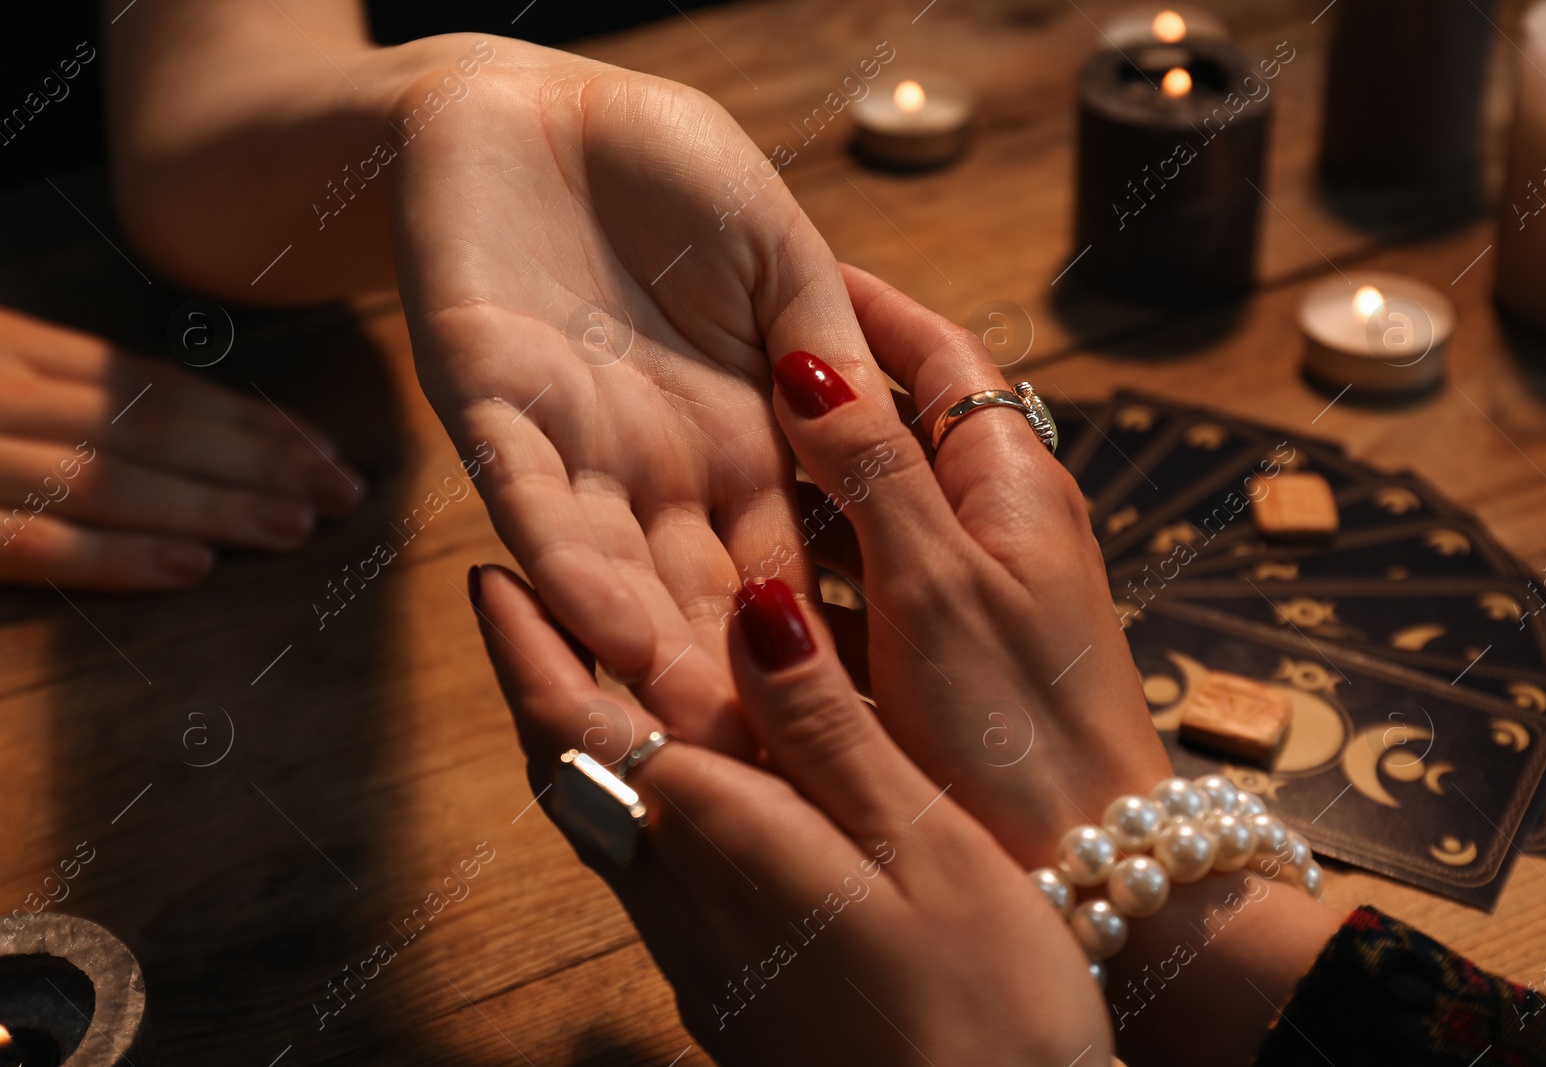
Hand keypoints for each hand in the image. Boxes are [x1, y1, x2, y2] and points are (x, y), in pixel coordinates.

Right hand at [0, 308, 363, 589]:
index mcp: (14, 349)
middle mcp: (3, 392)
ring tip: (296, 526)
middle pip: (151, 429)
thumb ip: (55, 388)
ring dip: (213, 505)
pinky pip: (34, 543)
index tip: (324, 448)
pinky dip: (115, 556)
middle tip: (344, 489)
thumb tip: (171, 429)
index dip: (245, 420)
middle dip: (258, 461)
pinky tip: (192, 567)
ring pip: (110, 481)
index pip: (152, 387)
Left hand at [387, 41, 893, 753]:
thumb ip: (827, 349)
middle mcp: (662, 468)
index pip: (787, 560)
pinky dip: (565, 556)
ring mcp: (576, 446)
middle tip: (776, 770)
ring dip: (647, 648)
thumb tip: (882, 441)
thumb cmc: (677, 170)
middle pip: (700, 596)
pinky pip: (532, 496)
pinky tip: (601, 619)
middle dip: (730, 679)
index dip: (813, 636)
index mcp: (742, 442)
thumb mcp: (786, 258)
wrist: (543, 105)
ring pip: (614, 571)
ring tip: (692, 727)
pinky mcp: (490, 407)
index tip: (854, 721)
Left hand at [470, 562, 1112, 1066]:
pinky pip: (654, 874)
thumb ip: (823, 729)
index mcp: (721, 844)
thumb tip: (745, 604)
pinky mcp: (732, 996)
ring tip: (597, 673)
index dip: (526, 645)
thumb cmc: (985, 1010)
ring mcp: (702, 961)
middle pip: (574, 777)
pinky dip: (641, 801)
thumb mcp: (921, 843)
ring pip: (607, 827)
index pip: (579, 727)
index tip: (488, 575)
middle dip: (538, 685)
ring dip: (582, 742)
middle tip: (522, 608)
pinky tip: (692, 790)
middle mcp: (683, 905)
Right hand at [769, 266, 1171, 867]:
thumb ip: (873, 471)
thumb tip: (812, 360)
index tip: (795, 271)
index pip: (942, 354)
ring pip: (881, 504)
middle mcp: (1002, 519)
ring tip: (723, 456)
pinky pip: (874, 580)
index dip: (869, 308)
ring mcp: (980, 587)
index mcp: (1013, 479)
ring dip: (812, 480)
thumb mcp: (934, 585)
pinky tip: (757, 577)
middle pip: (905, 423)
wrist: (1090, 866)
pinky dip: (820, 567)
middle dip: (825, 390)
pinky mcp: (956, 652)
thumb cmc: (1019, 730)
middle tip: (732, 364)